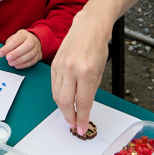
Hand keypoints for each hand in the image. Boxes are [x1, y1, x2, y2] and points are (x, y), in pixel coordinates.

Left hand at [0, 30, 42, 68]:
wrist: (35, 41)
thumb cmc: (20, 41)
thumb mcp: (13, 39)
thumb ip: (8, 45)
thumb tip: (3, 53)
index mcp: (24, 34)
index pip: (16, 40)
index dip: (8, 47)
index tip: (0, 54)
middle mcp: (32, 40)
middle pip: (27, 46)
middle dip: (16, 53)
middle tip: (7, 58)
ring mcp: (36, 48)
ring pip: (31, 54)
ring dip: (20, 60)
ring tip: (11, 63)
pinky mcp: (38, 56)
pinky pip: (32, 61)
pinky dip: (24, 65)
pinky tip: (17, 66)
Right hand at [50, 10, 111, 134]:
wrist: (88, 26)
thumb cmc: (97, 46)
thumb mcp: (100, 70)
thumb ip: (91, 89)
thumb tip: (84, 107)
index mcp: (86, 72)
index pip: (82, 102)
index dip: (82, 118)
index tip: (82, 128)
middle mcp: (71, 69)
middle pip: (64, 102)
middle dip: (69, 117)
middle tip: (74, 124)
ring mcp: (60, 66)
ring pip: (56, 95)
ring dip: (63, 108)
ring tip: (70, 114)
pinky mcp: (53, 64)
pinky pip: (54, 85)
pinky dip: (58, 95)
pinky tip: (64, 100)